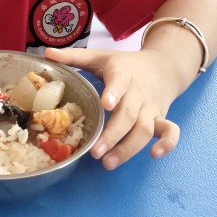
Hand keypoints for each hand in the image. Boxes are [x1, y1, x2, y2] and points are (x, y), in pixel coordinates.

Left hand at [45, 45, 180, 169]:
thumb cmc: (125, 64)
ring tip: (109, 163)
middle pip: (129, 115)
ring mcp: (152, 107)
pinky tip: (154, 155)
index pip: (119, 82)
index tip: (105, 104)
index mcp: (122, 74)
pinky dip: (167, 143)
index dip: (114, 92)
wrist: (164, 65)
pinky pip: (171, 131)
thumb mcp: (101, 57)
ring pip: (145, 129)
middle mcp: (138, 93)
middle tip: (96, 153)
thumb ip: (74, 56)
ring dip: (129, 148)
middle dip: (113, 135)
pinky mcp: (162, 117)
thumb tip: (46, 53)